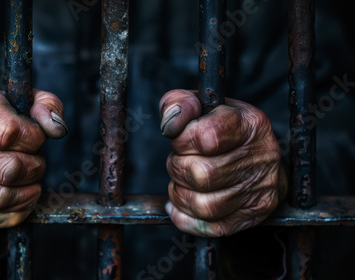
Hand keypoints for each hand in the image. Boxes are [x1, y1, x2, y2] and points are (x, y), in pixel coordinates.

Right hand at [0, 89, 66, 227]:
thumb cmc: (0, 117)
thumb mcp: (24, 101)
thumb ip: (47, 106)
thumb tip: (56, 129)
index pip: (9, 133)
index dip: (33, 139)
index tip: (35, 138)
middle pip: (8, 170)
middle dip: (34, 168)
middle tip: (35, 161)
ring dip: (26, 193)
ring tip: (29, 180)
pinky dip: (13, 212)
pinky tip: (19, 198)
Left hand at [160, 89, 286, 236]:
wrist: (260, 154)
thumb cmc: (225, 128)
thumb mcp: (205, 106)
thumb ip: (181, 104)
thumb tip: (170, 123)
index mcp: (251, 124)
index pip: (206, 137)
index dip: (182, 140)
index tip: (180, 138)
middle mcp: (262, 157)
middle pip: (201, 175)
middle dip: (177, 168)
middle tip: (180, 161)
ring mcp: (261, 190)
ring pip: (204, 206)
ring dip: (180, 194)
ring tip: (182, 181)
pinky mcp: (254, 214)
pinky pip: (211, 227)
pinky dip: (186, 218)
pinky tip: (182, 205)